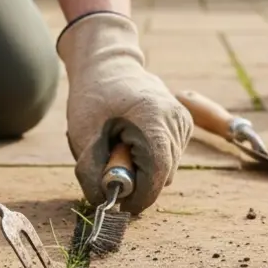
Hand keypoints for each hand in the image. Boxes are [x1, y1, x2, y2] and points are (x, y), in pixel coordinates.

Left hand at [57, 11, 192, 214]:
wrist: (108, 64)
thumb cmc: (94, 97)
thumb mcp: (83, 136)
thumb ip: (92, 173)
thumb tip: (105, 203)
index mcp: (154, 120)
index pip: (156, 176)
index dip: (137, 197)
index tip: (117, 203)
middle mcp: (176, 121)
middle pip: (162, 175)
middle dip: (136, 181)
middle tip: (109, 163)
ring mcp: (184, 122)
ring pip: (166, 170)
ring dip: (142, 170)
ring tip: (120, 145)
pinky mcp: (184, 124)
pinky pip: (168, 158)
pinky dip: (149, 158)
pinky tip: (132, 139)